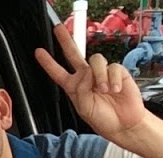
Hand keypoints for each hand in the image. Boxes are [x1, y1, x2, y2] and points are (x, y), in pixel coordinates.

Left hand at [35, 23, 147, 142]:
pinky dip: (113, 79)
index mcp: (74, 87)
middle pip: (74, 54)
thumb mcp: (84, 108)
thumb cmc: (103, 119)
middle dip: (66, 41)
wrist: (123, 124)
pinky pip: (113, 68)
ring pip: (96, 60)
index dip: (48, 63)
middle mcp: (87, 78)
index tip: (38, 52)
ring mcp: (101, 73)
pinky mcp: (118, 72)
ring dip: (99, 76)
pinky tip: (115, 89)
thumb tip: (87, 74)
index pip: (58, 73)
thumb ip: (81, 91)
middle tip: (58, 29)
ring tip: (104, 90)